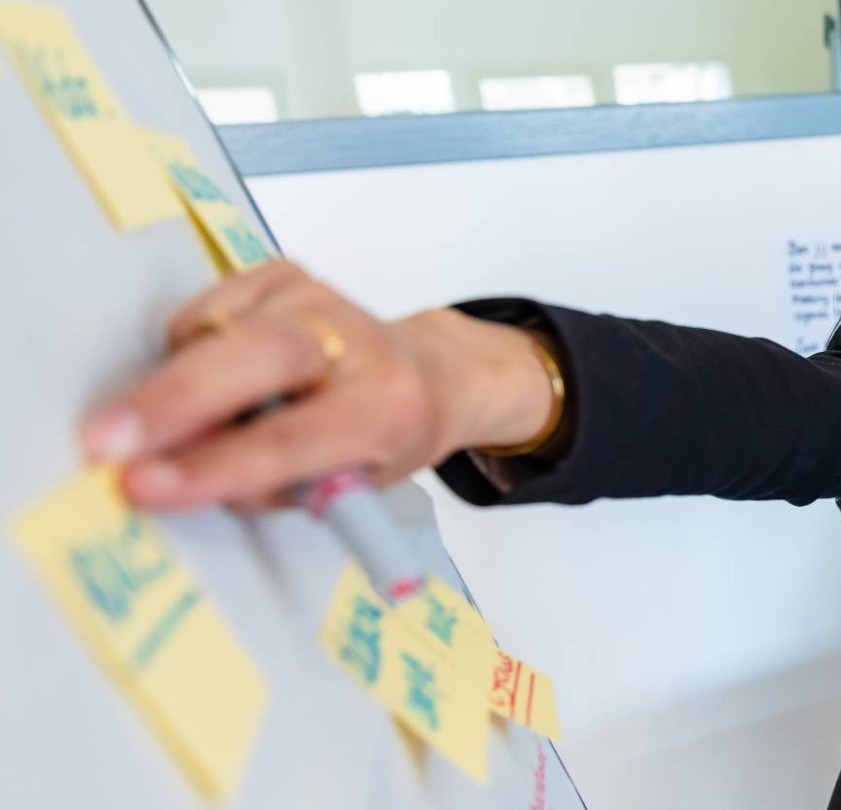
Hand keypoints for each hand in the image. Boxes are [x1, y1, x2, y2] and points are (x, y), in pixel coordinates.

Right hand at [78, 260, 552, 509]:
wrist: (426, 374)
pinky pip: (202, 315)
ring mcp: (319, 297)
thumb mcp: (345, 487)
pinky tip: (214, 378)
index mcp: (386, 407)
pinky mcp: (283, 273)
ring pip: (215, 335)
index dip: (214, 464)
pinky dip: (186, 354)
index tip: (142, 484)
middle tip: (102, 441)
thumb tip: (170, 471)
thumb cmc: (379, 441)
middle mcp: (357, 340)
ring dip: (171, 386)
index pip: (292, 439)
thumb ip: (266, 483)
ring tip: (172, 424)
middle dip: (171, 402)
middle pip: (255, 358)